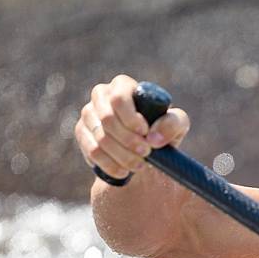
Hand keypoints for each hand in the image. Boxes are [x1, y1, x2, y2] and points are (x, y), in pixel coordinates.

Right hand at [75, 74, 190, 179]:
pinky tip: (124, 171)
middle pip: (108, 120)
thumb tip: (153, 137)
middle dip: (129, 141)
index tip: (145, 134)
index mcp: (123, 86)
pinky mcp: (82, 133)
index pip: (119, 99)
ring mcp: (88, 114)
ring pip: (100, 138)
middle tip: (146, 154)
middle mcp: (101, 95)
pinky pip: (92, 152)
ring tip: (139, 165)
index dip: (131, 119)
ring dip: (122, 156)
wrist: (144, 153)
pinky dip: (110, 165)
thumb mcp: (176, 126)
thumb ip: (173, 124)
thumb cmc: (161, 131)